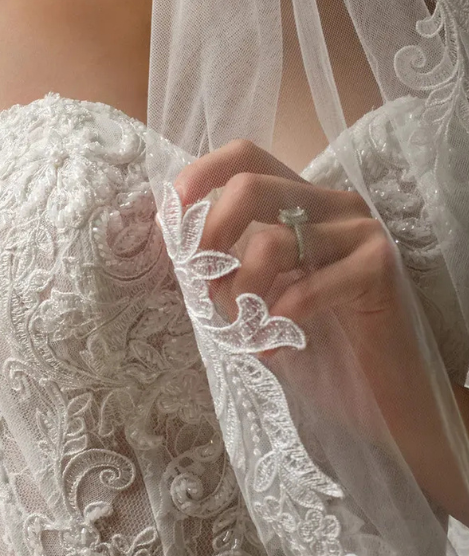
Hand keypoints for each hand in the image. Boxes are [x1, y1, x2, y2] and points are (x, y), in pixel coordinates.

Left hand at [172, 137, 427, 441]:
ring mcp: (359, 230)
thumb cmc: (317, 344)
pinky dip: (279, 318)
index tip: (172, 215)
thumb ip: (226, 259)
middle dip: (211, 235)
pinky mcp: (380, 266)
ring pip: (270, 240)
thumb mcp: (259, 293)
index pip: (246, 156)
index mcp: (301, 200)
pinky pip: (306, 284)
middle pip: (250, 185)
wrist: (383, 398)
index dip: (200, 175)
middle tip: (206, 284)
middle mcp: (331, 203)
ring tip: (246, 328)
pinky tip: (276, 345)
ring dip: (242, 291)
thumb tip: (173, 237)